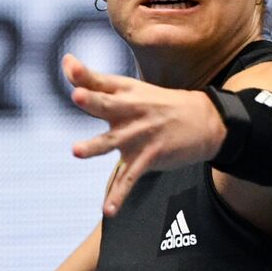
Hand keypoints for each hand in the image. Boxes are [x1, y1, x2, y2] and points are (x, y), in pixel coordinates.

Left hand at [61, 54, 225, 215]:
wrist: (205, 121)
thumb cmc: (157, 103)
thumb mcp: (129, 88)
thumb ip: (94, 79)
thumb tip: (66, 60)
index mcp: (125, 91)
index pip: (100, 80)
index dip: (83, 74)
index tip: (69, 64)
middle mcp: (130, 110)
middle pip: (107, 104)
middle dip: (92, 100)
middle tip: (77, 95)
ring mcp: (139, 135)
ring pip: (112, 141)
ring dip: (94, 146)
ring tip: (76, 151)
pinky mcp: (148, 157)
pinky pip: (129, 178)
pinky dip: (118, 196)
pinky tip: (107, 210)